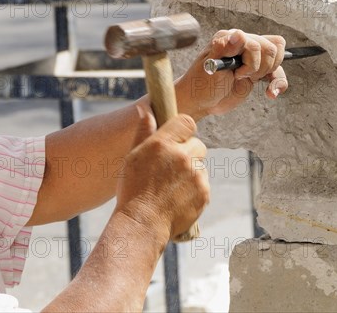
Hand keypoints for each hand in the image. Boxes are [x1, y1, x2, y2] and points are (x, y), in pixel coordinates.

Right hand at [115, 108, 209, 241]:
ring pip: (200, 166)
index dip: (183, 130)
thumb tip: (147, 112)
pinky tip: (176, 198)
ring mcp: (196, 175)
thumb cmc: (132, 190)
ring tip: (170, 187)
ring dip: (191, 172)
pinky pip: (203, 184)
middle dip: (188, 153)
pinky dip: (194, 189)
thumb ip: (143, 133)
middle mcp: (183, 156)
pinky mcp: (204, 193)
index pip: (187, 122)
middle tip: (171, 168)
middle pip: (197, 144)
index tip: (177, 139)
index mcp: (163, 143)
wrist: (142, 224)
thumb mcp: (132, 157)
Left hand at [176, 29, 287, 119]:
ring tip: (250, 81)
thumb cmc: (200, 84)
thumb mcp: (211, 67)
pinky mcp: (256, 72)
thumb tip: (238, 34)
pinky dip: (278, 83)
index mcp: (230, 39)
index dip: (251, 60)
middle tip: (241, 77)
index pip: (256, 42)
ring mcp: (250, 58)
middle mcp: (242, 44)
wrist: (200, 101)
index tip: (236, 73)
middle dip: (259, 67)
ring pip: (277, 56)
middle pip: (270, 48)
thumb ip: (224, 49)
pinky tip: (271, 93)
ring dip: (269, 73)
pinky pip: (278, 72)